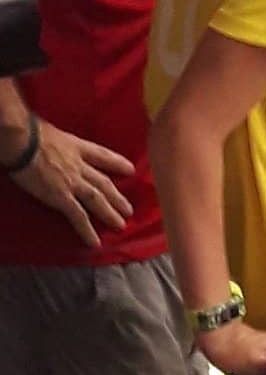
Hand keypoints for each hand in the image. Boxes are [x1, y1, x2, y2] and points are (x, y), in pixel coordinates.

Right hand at [6, 118, 134, 247]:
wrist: (25, 142)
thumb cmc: (33, 133)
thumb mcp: (54, 133)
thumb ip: (61, 144)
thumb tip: (56, 146)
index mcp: (78, 147)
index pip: (103, 155)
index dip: (117, 162)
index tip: (130, 169)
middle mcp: (80, 166)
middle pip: (104, 183)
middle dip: (117, 197)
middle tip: (129, 210)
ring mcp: (73, 182)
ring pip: (97, 200)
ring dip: (110, 213)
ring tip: (121, 225)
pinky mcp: (61, 197)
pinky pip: (78, 216)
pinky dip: (87, 229)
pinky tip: (94, 241)